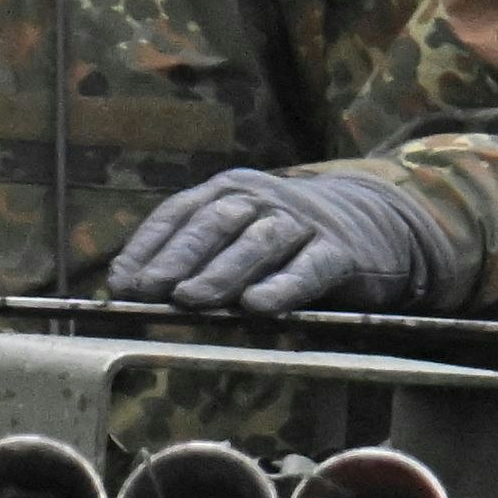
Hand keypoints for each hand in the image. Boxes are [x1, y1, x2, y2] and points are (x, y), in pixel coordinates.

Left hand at [108, 168, 473, 314]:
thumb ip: (194, 255)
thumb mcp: (238, 237)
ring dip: (221, 272)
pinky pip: (310, 268)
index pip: (178, 214)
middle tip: (148, 289)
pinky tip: (259, 306)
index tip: (122, 281)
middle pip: (213, 225)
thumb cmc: (286, 240)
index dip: (148, 246)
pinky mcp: (341, 250)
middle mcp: (262, 199)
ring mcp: (302, 222)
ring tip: (191, 299)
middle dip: (176, 258)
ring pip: (257, 243)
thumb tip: (129, 285)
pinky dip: (283, 286)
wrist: (376, 225)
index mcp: (227, 191)